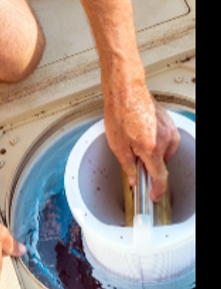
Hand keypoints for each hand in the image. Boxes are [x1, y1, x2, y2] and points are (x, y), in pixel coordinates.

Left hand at [103, 82, 179, 201]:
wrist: (126, 91)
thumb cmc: (120, 114)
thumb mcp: (118, 146)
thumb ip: (128, 166)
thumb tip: (133, 179)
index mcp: (151, 149)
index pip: (160, 177)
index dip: (157, 190)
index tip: (155, 197)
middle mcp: (165, 140)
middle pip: (161, 164)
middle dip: (149, 167)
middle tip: (134, 162)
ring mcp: (169, 131)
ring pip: (164, 152)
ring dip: (153, 154)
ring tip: (135, 143)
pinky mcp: (169, 123)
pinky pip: (166, 141)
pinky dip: (156, 143)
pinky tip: (143, 136)